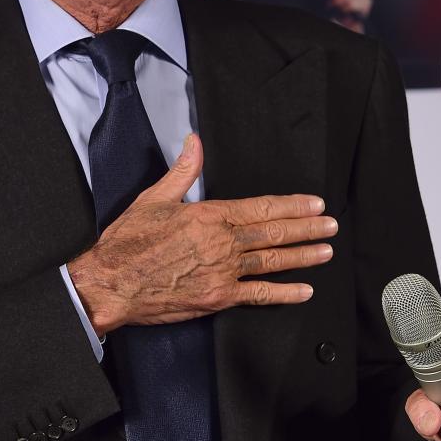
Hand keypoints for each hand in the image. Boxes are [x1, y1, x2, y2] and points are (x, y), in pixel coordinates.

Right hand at [67, 134, 335, 334]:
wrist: (109, 283)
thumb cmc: (127, 242)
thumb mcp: (153, 198)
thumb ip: (182, 171)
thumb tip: (195, 142)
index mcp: (208, 215)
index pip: (260, 208)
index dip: (291, 206)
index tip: (314, 203)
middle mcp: (221, 243)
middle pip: (273, 233)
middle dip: (307, 228)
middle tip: (331, 225)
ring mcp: (222, 272)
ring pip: (272, 261)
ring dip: (303, 256)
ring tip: (326, 251)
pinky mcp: (217, 298)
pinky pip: (258, 296)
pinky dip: (283, 293)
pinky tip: (304, 291)